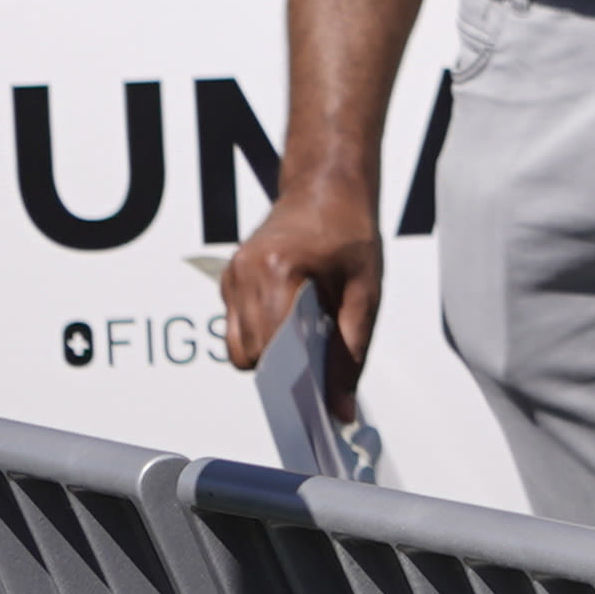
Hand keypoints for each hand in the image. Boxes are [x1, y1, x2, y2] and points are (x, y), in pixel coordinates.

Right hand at [219, 166, 384, 378]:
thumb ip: (351, 351)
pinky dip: (261, 329)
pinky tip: (291, 311)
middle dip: (281, 364)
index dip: (290, 377)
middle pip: (249, 354)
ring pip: (237, 345)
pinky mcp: (228, 276)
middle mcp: (245, 273)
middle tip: (317, 352)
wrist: (329, 185)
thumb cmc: (351, 232)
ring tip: (306, 325)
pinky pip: (236, 324)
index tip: (311, 397)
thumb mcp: (365, 290)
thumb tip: (340, 408)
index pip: (269, 349)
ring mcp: (232, 274)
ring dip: (269, 348)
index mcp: (278, 271)